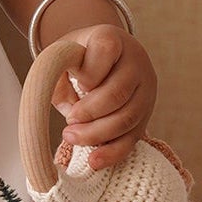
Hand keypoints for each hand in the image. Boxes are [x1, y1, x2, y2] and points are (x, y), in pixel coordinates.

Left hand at [49, 24, 158, 170]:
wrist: (104, 57)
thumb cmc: (78, 57)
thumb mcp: (62, 54)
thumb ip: (56, 74)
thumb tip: (67, 110)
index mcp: (113, 40)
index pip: (106, 50)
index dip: (88, 71)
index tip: (76, 81)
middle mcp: (136, 63)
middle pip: (119, 92)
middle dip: (90, 113)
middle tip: (68, 123)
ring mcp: (145, 91)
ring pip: (128, 118)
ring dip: (97, 133)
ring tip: (72, 137)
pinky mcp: (144, 116)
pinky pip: (133, 139)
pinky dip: (113, 153)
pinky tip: (94, 161)